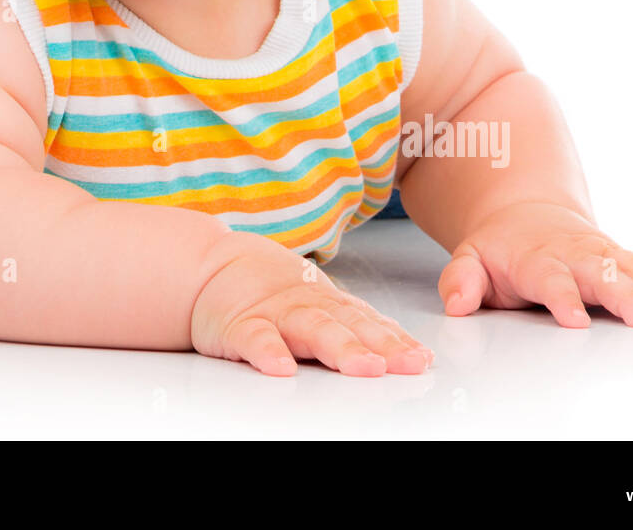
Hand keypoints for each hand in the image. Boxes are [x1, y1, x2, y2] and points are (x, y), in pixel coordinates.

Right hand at [190, 233, 433, 376]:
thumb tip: (407, 353)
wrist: (210, 263)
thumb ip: (354, 324)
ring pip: (310, 328)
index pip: (368, 322)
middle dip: (380, 345)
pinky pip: (254, 338)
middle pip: (348, 325)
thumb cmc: (269, 291)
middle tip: (407, 365)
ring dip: (339, 347)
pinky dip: (267, 351)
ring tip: (364, 368)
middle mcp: (307, 306)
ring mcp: (274, 313)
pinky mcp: (238, 325)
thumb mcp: (316, 302)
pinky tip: (281, 367)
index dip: (396, 340)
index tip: (422, 360)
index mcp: (327, 303)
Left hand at [439, 200, 632, 327]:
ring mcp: (597, 253)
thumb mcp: (470, 260)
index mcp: (534, 258)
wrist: (525, 215)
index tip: (576, 321)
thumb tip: (457, 303)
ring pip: (627, 269)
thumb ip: (461, 281)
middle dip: (624, 296)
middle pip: (600, 273)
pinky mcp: (617, 257)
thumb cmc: (501, 250)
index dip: (564, 298)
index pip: (550, 279)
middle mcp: (571, 253)